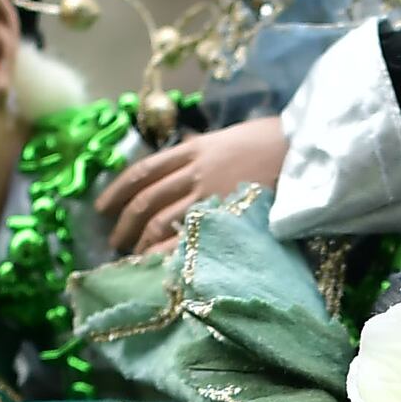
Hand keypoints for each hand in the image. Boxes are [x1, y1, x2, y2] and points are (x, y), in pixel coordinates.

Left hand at [95, 116, 287, 255]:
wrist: (299, 149)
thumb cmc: (268, 142)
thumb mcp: (226, 138)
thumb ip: (201, 150)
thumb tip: (182, 156)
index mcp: (190, 150)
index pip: (142, 171)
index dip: (117, 190)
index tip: (101, 207)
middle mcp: (191, 171)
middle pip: (144, 200)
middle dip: (124, 224)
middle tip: (113, 241)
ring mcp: (205, 194)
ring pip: (158, 221)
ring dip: (140, 242)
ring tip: (131, 257)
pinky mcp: (220, 215)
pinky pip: (183, 237)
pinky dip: (163, 252)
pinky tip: (152, 263)